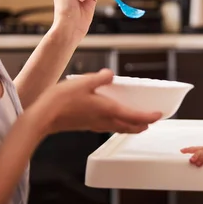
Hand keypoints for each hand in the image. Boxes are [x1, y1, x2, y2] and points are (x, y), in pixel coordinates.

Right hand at [35, 69, 161, 135]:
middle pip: (129, 127)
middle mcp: (104, 120)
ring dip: (130, 126)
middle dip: (142, 125)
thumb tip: (110, 75)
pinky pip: (108, 127)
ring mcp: (94, 125)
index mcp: (108, 110)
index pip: (134, 116)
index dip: (148, 116)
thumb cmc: (62, 101)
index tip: (159, 115)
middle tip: (151, 121)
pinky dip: (117, 124)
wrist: (43, 116)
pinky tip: (112, 119)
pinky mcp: (86, 125)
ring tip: (137, 123)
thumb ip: (100, 78)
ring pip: (119, 128)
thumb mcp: (84, 82)